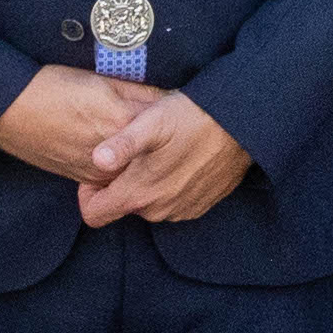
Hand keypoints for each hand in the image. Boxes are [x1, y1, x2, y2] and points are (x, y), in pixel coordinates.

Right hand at [0, 64, 165, 185]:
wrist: (10, 110)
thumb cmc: (54, 88)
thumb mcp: (102, 81)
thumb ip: (138, 93)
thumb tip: (167, 99)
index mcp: (124, 124)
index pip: (166, 123)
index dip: (175, 116)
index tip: (181, 111)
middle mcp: (116, 155)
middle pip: (154, 152)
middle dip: (164, 143)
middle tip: (171, 131)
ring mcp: (98, 171)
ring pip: (134, 168)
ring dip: (143, 158)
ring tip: (149, 145)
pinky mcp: (82, 178)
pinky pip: (112, 176)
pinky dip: (121, 167)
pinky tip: (121, 155)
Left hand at [74, 90, 253, 226]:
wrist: (243, 125)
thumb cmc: (194, 118)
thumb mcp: (153, 122)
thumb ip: (121, 144)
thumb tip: (95, 159)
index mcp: (138, 194)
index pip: (94, 214)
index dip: (89, 193)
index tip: (101, 169)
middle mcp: (158, 211)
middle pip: (123, 207)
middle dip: (122, 183)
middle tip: (134, 151)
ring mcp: (181, 211)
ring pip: (149, 204)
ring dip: (148, 184)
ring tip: (159, 151)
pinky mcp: (201, 206)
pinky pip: (173, 203)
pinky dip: (171, 186)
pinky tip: (180, 158)